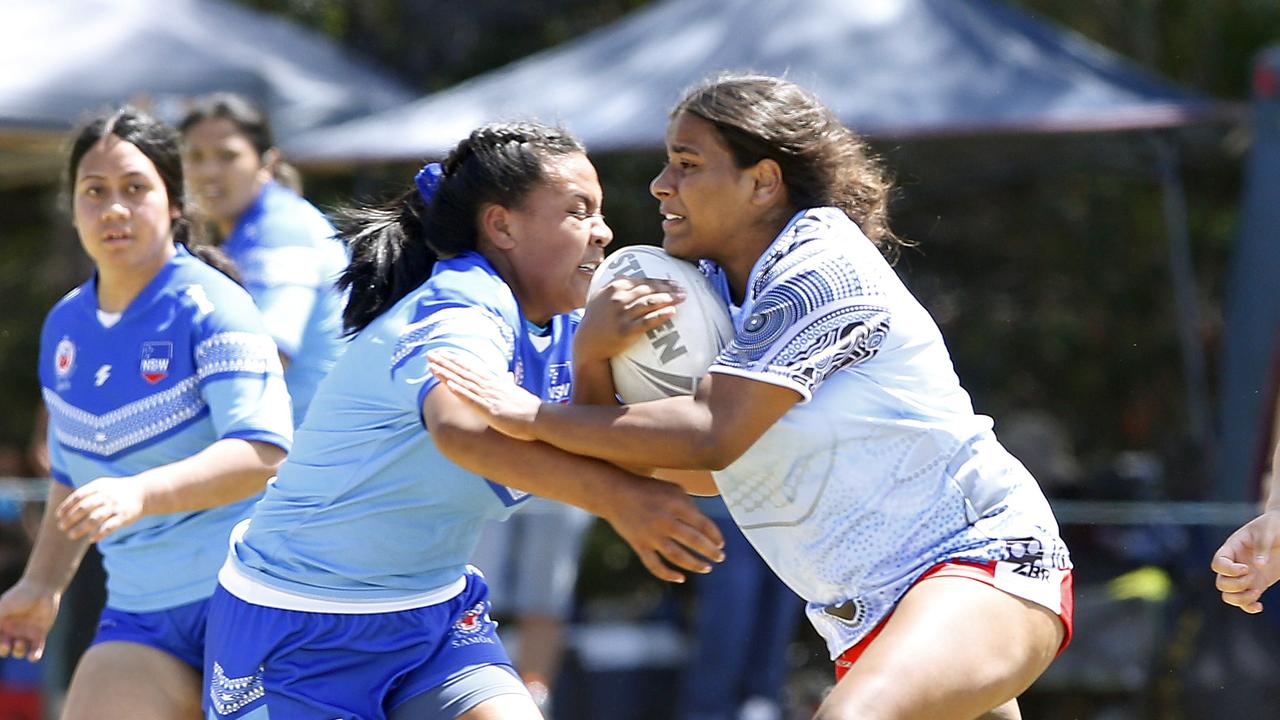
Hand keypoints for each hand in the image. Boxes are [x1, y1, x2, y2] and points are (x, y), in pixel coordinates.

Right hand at [0, 581, 59, 661]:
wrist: (42, 589)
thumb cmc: (20, 596)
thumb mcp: (3, 608)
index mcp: (1, 624)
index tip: (0, 642)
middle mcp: (12, 631)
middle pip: (4, 648)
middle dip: (3, 650)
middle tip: (6, 646)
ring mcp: (25, 633)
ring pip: (19, 651)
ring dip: (18, 651)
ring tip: (20, 643)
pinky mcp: (39, 634)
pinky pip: (36, 649)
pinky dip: (34, 655)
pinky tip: (33, 657)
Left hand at [56, 476, 146, 541]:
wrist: (143, 492)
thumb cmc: (116, 491)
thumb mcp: (102, 485)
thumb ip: (85, 494)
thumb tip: (64, 508)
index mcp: (98, 487)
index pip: (78, 496)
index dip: (67, 507)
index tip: (58, 516)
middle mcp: (106, 496)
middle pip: (84, 508)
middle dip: (71, 518)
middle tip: (61, 527)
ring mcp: (115, 507)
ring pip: (95, 518)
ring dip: (81, 528)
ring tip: (71, 535)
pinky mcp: (123, 517)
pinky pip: (109, 527)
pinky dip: (100, 534)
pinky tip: (92, 540)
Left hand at [428, 352, 541, 440]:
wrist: (540, 419)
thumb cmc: (529, 409)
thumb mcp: (517, 393)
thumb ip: (509, 383)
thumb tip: (508, 374)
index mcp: (495, 382)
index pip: (472, 368)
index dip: (456, 360)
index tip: (443, 353)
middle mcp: (490, 386)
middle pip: (464, 372)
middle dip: (446, 363)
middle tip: (430, 354)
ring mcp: (489, 397)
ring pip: (464, 382)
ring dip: (447, 373)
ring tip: (432, 366)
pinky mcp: (489, 409)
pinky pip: (471, 399)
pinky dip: (460, 390)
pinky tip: (448, 384)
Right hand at [575, 278, 685, 362]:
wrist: (588, 343)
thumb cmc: (597, 319)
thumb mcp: (602, 296)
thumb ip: (618, 286)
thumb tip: (639, 280)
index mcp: (614, 287)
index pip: (643, 281)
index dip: (660, 281)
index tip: (674, 282)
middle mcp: (618, 298)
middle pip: (649, 290)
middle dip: (668, 289)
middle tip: (683, 290)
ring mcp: (622, 314)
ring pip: (650, 303)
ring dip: (668, 299)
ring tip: (682, 298)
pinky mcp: (626, 331)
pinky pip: (647, 321)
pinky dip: (661, 315)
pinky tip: (672, 312)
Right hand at [600, 475, 724, 582]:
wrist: (615, 494)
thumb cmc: (649, 489)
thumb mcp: (673, 489)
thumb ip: (690, 506)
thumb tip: (705, 528)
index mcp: (676, 503)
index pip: (703, 524)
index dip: (715, 536)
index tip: (721, 543)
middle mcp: (665, 520)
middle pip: (694, 541)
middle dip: (710, 552)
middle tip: (720, 557)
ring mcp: (651, 535)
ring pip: (677, 556)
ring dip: (695, 564)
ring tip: (707, 568)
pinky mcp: (639, 545)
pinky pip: (655, 565)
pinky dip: (668, 575)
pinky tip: (680, 578)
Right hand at [1212, 509, 1279, 612]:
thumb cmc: (1273, 526)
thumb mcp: (1268, 531)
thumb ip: (1262, 546)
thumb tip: (1259, 566)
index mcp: (1231, 549)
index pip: (1218, 564)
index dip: (1228, 570)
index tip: (1246, 568)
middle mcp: (1234, 565)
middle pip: (1221, 583)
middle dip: (1236, 585)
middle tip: (1253, 576)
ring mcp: (1245, 576)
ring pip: (1229, 596)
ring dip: (1240, 598)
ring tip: (1256, 593)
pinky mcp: (1257, 585)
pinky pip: (1245, 602)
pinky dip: (1248, 607)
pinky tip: (1259, 606)